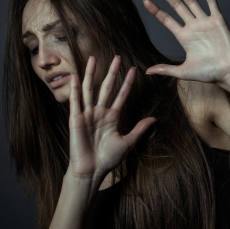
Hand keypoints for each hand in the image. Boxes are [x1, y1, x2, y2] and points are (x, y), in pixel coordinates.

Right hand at [68, 55, 154, 182]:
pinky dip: (75, 88)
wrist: (92, 171)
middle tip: (117, 57)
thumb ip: (139, 129)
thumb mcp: (127, 142)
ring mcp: (87, 115)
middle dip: (112, 72)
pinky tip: (76, 76)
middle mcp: (99, 113)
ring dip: (91, 74)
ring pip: (89, 89)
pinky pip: (75, 101)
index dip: (127, 83)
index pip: (121, 95)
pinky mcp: (76, 120)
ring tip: (93, 58)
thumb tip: (154, 119)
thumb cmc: (108, 159)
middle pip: (106, 87)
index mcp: (112, 117)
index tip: (134, 70)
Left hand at [142, 0, 229, 83]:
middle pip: (177, 7)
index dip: (156, 10)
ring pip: (191, 2)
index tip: (146, 1)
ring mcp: (205, 22)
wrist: (229, 73)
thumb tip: (147, 71)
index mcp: (184, 37)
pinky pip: (212, 2)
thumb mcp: (183, 72)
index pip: (167, 20)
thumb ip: (166, 69)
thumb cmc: (209, 73)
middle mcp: (193, 27)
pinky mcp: (218, 20)